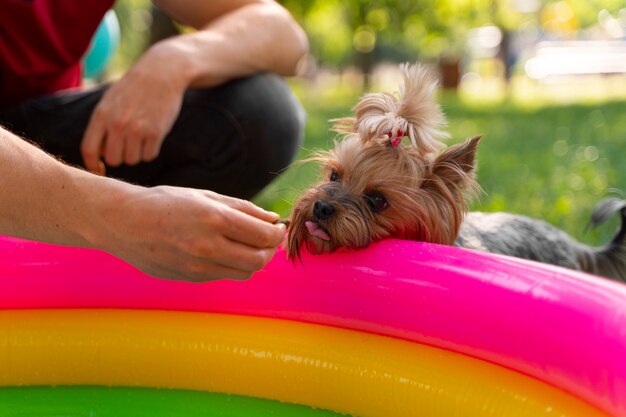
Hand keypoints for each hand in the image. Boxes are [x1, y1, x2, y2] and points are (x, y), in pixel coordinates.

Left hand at [81, 44, 187, 173]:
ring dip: (137, 153)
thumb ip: (101, 125)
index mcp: (102, 115)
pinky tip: (152, 136)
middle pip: (113, 159)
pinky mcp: (156, 132)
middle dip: (120, 156)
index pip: (89, 149)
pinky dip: (150, 150)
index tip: (99, 168)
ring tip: (140, 137)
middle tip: (126, 145)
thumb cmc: (134, 88)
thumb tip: (98, 154)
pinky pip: (149, 156)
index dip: (92, 164)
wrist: (162, 73)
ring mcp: (137, 129)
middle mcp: (117, 124)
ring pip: (132, 160)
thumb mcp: (110, 100)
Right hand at [95, 185, 285, 281]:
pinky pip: (224, 275)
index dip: (277, 233)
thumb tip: (271, 219)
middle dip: (270, 250)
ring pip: (244, 272)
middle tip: (269, 239)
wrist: (123, 222)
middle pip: (259, 260)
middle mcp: (208, 246)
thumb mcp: (205, 196)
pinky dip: (233, 265)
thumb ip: (242, 209)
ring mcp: (198, 266)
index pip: (263, 236)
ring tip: (249, 245)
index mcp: (214, 219)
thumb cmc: (165, 202)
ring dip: (254, 260)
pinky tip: (226, 251)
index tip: (278, 227)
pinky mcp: (190, 278)